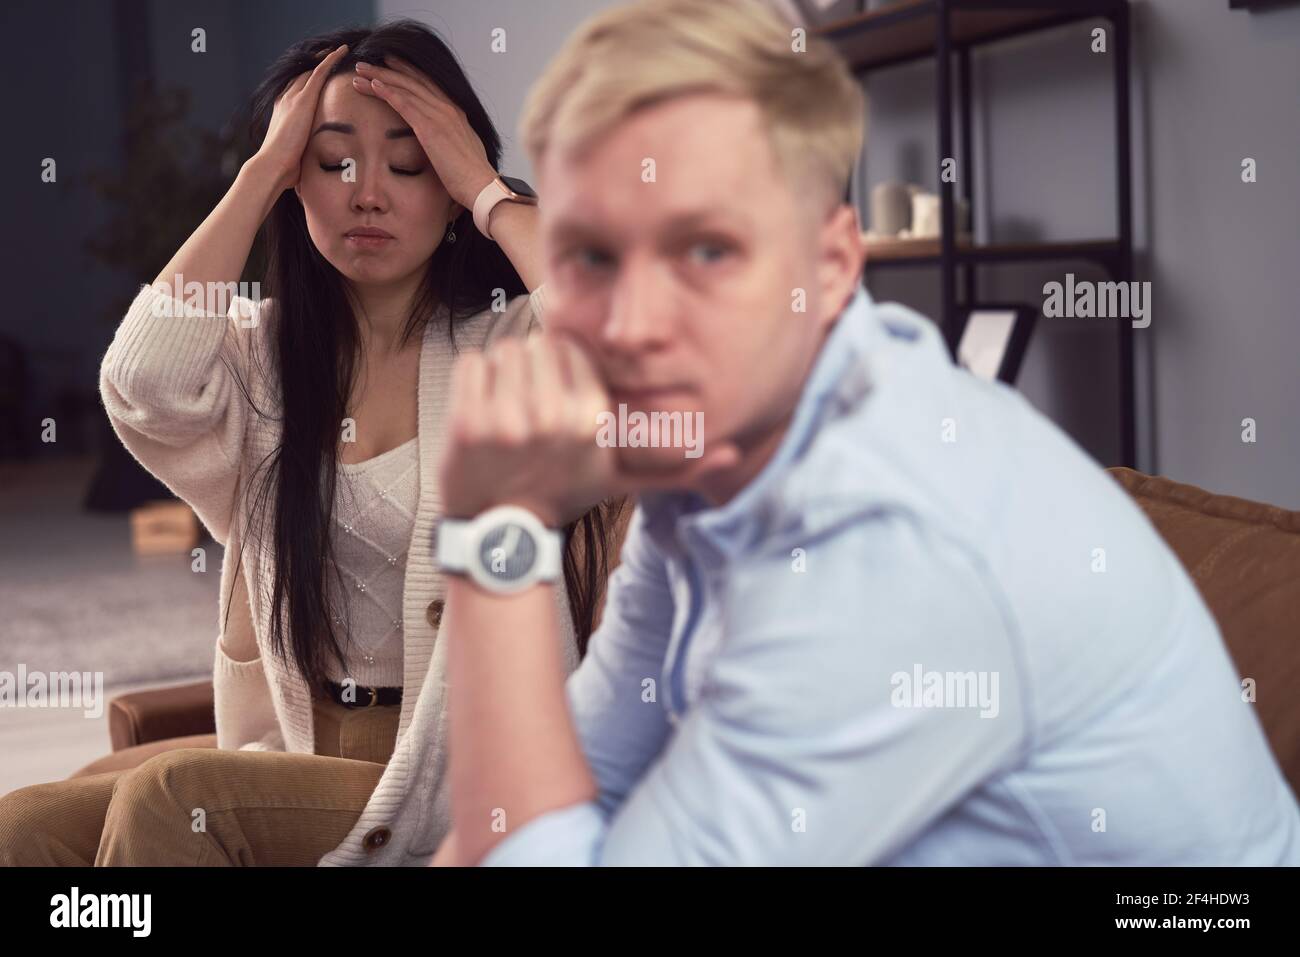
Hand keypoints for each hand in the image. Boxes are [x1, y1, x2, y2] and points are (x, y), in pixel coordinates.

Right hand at [255, 44, 349, 191]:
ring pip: (312, 69)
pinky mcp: (303, 99)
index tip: (320, 73)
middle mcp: (286, 99)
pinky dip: (331, 60)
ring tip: (341, 49)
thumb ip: (301, 153)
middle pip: (304, 74)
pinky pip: (320, 72)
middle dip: (317, 63)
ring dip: (326, 58)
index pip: (298, 89)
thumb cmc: (282, 169)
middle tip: (332, 53)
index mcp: (283, 111)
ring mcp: (294, 97)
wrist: (272, 166)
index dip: (309, 79)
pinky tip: (343, 51)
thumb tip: (305, 170)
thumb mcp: (294, 156)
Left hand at [352, 57, 496, 209]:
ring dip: (380, 77)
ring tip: (360, 71)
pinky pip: (404, 104)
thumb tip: (443, 145)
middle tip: (367, 63)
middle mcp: (447, 108)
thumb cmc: (471, 178)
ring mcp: (439, 115)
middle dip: (388, 69)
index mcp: (455, 113)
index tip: (390, 64)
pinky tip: (372, 84)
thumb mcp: (461, 152)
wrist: (481, 187)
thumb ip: (450, 141)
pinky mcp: (429, 128)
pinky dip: (387, 92)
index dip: (407, 72)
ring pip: (404, 88)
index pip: (427, 85)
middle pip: (413, 81)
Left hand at [438, 333, 739, 526]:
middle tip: (532, 405)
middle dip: (536, 367)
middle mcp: (554, 419)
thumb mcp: (622, 480)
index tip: (559, 396)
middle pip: (540, 344)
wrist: (501, 529)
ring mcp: (508, 422)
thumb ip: (677, 464)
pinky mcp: (468, 423)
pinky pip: (474, 362)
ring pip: (508, 349)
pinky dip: (475, 379)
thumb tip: (733, 454)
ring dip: (506, 372)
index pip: (576, 349)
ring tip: (511, 409)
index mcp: (593, 422)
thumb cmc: (563, 493)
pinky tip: (486, 410)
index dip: (565, 367)